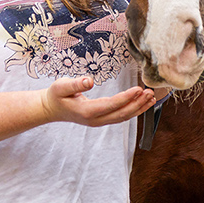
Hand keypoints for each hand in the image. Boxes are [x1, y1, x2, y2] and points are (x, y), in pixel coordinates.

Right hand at [41, 76, 157, 128]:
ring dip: (139, 108)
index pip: (111, 105)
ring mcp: (99, 122)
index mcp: (87, 111)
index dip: (126, 98)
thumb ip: (74, 84)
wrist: (51, 108)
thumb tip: (88, 81)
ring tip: (152, 97)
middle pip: (121, 114)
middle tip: (150, 92)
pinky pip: (121, 116)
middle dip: (137, 104)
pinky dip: (134, 110)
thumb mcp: (61, 86)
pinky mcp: (102, 119)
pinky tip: (143, 103)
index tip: (138, 89)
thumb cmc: (56, 95)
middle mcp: (95, 120)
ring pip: (123, 117)